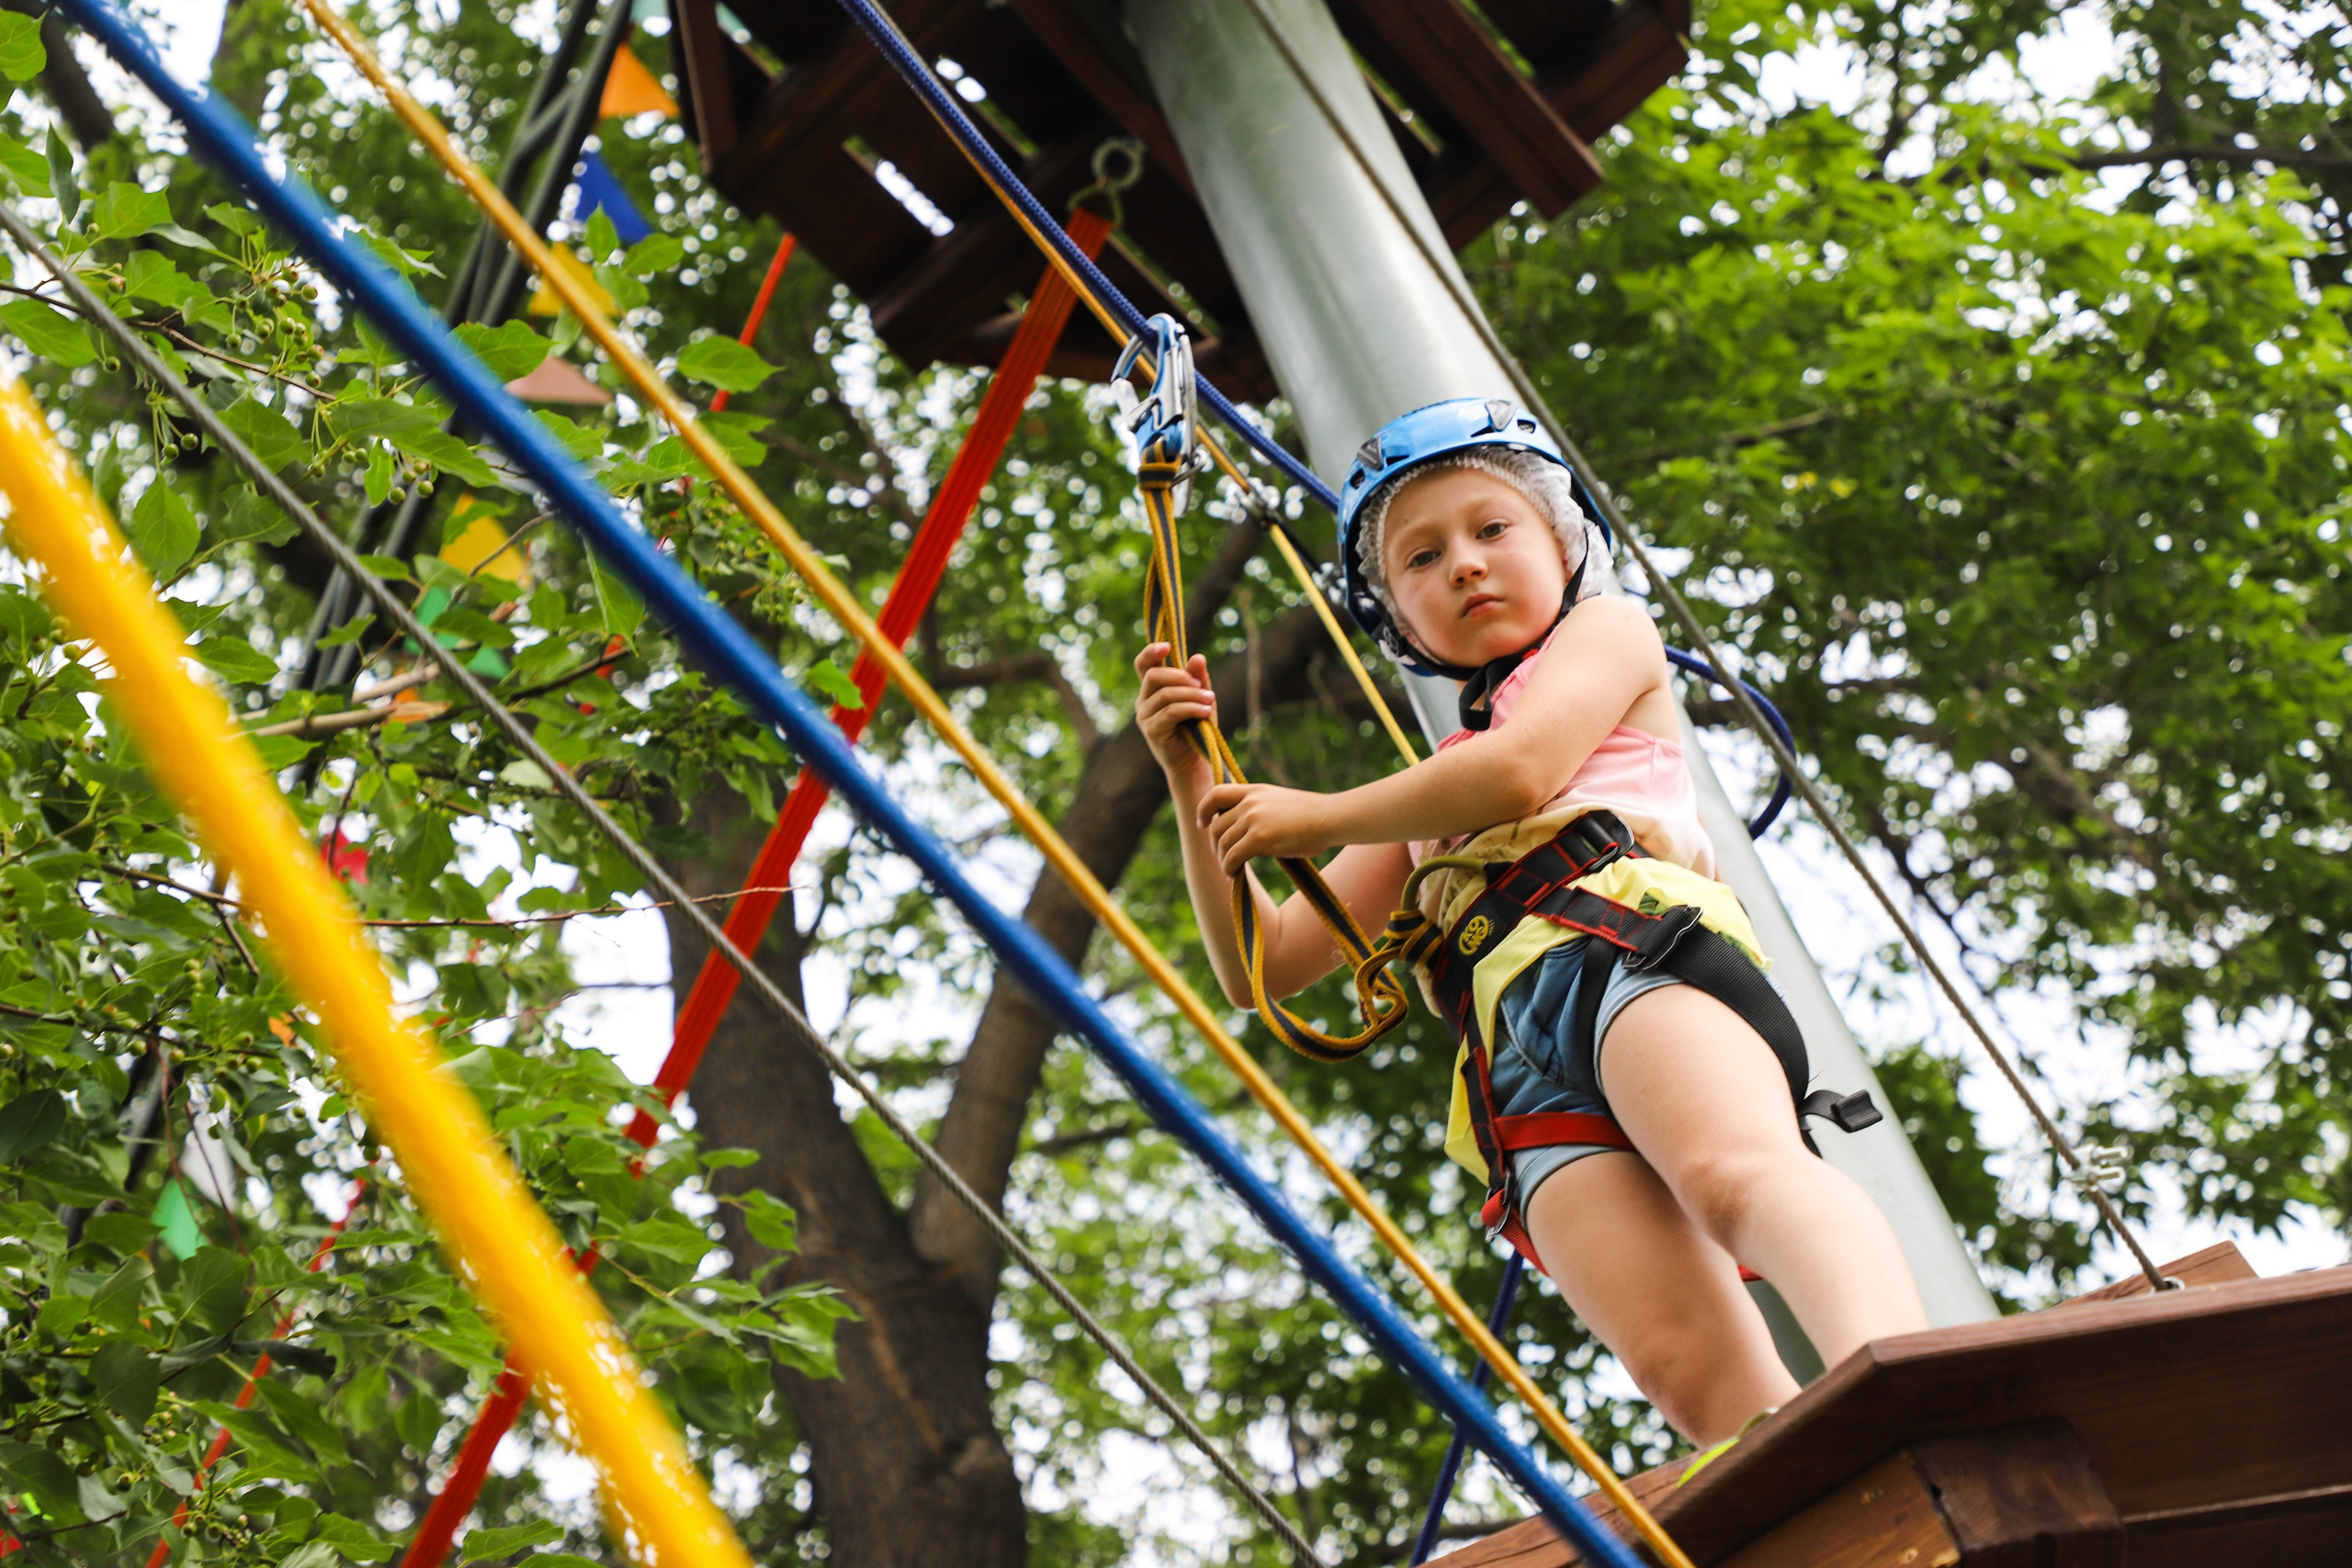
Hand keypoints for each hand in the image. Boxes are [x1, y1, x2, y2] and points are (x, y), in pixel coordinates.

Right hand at [1133, 642, 1216, 791]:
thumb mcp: (1201, 698)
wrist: (1194, 763)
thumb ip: (1198, 679)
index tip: (1166, 646)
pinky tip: (1207, 712)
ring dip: (1192, 695)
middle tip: (1202, 686)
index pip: (1143, 665)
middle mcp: (1143, 701)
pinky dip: (1191, 709)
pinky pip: (1171, 712)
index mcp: (1152, 690)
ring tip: (1211, 700)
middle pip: (1153, 676)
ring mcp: (1145, 717)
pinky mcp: (1152, 732)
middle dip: (1180, 676)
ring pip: (1165, 695)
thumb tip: (1197, 657)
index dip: (1151, 652)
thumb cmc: (1197, 729)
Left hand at [1197, 782, 1333, 874]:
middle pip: (1216, 825)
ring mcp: (1254, 819)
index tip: (1202, 823)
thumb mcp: (1279, 801)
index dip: (1203, 809)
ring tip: (1230, 870)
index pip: (1216, 793)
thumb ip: (1259, 808)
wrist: (1331, 817)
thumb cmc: (1312, 815)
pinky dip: (1229, 868)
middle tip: (1223, 858)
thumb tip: (1246, 826)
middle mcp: (1250, 802)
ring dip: (1223, 860)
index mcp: (1254, 791)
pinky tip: (1234, 874)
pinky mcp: (1260, 838)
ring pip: (1222, 843)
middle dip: (1215, 845)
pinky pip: (1233, 856)